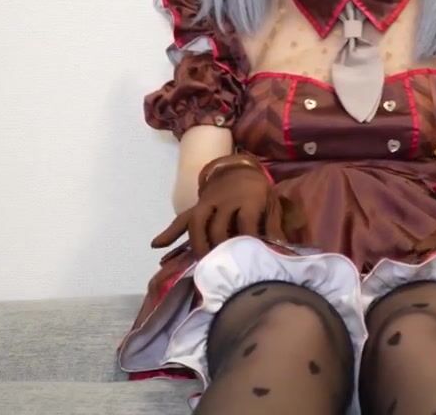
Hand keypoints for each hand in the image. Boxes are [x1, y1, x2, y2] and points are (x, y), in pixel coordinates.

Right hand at [150, 153, 285, 256]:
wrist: (241, 168)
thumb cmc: (260, 193)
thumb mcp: (271, 205)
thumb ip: (273, 226)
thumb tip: (279, 248)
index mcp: (248, 200)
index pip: (246, 222)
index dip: (247, 240)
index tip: (249, 259)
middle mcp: (225, 201)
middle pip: (219, 226)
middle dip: (219, 247)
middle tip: (221, 267)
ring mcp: (209, 202)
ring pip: (198, 222)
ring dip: (196, 244)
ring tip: (198, 263)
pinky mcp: (199, 206)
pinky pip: (182, 218)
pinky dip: (169, 232)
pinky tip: (156, 245)